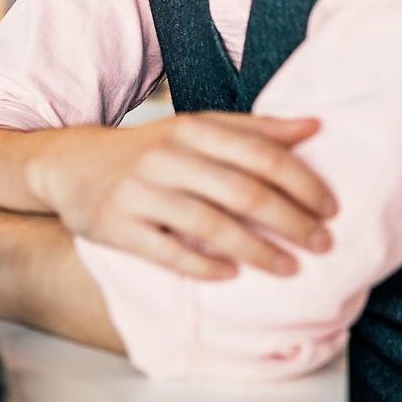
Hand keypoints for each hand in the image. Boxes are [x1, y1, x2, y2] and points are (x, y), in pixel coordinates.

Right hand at [32, 114, 334, 279]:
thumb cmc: (146, 150)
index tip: (331, 207)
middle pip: (242, 191)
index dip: (302, 182)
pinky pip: (168, 252)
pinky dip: (204, 266)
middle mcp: (165, 157)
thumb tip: (313, 126)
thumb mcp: (194, 129)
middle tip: (323, 243)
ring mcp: (140, 193)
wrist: (70, 165)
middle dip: (291, 221)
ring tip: (290, 268)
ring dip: (258, 250)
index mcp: (190, 130)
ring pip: (210, 225)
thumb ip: (253, 130)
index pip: (260, 155)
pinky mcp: (117, 226)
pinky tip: (231, 275)